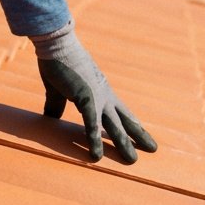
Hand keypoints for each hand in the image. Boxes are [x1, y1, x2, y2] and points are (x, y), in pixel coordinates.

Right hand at [32, 22, 155, 162]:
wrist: (57, 44)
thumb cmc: (58, 63)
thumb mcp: (59, 89)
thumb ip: (57, 106)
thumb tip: (51, 120)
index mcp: (101, 91)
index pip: (121, 111)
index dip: (132, 123)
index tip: (141, 134)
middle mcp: (104, 95)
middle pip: (125, 119)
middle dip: (138, 136)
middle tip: (153, 149)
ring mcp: (97, 98)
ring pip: (114, 126)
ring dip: (124, 144)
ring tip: (133, 161)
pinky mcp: (85, 99)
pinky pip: (91, 124)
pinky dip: (95, 140)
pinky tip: (97, 156)